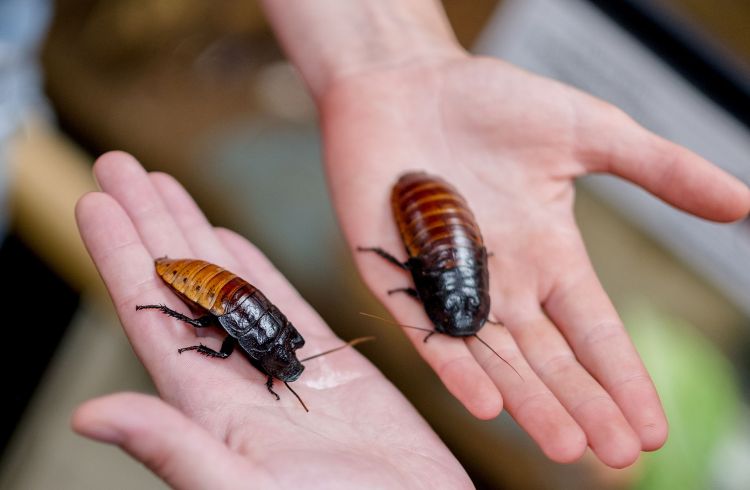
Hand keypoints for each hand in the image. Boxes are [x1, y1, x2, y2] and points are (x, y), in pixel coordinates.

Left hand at [73, 153, 471, 488]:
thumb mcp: (248, 489)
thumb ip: (177, 448)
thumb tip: (90, 415)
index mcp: (212, 405)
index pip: (155, 314)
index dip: (123, 257)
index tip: (99, 202)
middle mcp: (240, 378)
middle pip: (185, 282)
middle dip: (152, 222)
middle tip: (121, 165)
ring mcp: (284, 366)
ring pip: (229, 281)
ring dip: (195, 230)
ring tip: (165, 186)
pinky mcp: (333, 364)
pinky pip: (284, 302)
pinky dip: (255, 265)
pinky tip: (231, 237)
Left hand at [319, 55, 749, 467]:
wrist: (406, 83)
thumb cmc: (490, 102)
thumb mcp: (587, 131)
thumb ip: (657, 169)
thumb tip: (742, 202)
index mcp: (548, 254)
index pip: (593, 328)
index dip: (622, 377)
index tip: (649, 429)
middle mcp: (502, 280)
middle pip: (549, 357)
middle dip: (583, 404)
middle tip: (616, 455)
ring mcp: (449, 281)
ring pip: (496, 356)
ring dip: (530, 401)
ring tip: (567, 446)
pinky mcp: (398, 274)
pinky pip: (429, 329)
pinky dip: (457, 366)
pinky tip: (486, 403)